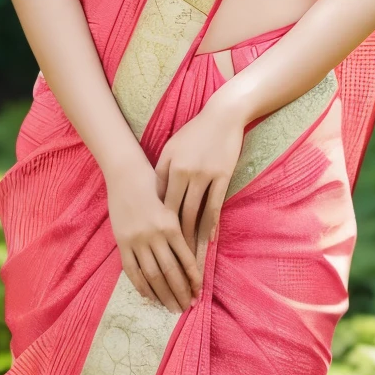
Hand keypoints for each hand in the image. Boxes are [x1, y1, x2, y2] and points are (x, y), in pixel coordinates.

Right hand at [105, 156, 203, 312]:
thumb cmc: (153, 185)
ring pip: (152, 274)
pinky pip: (132, 269)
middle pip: (170, 272)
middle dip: (180, 292)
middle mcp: (155, 234)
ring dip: (163, 294)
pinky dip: (141, 285)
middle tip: (187, 307)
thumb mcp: (171, 205)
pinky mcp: (122, 241)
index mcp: (171, 225)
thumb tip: (190, 258)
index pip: (185, 260)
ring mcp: (136, 239)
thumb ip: (178, 230)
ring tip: (171, 307)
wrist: (126, 173)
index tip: (198, 293)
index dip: (192, 279)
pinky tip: (149, 296)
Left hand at [154, 93, 245, 262]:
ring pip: (194, 213)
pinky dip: (211, 224)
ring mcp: (203, 175)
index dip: (155, 225)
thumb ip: (162, 172)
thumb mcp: (171, 148)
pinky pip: (215, 205)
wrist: (222, 115)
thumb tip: (155, 197)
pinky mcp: (222, 176)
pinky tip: (209, 239)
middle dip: (172, 238)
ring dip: (191, 237)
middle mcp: (183, 173)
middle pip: (174, 213)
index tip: (152, 243)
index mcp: (167, 166)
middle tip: (169, 258)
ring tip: (189, 257)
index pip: (159, 202)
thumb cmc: (194, 132)